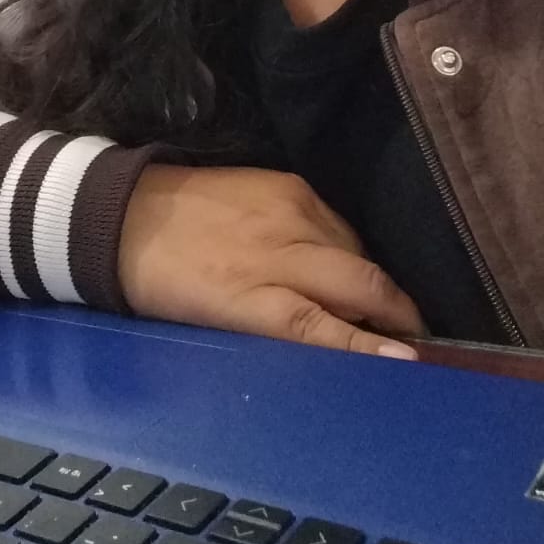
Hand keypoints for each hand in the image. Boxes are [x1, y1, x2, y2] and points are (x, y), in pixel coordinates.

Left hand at [119, 164, 426, 357]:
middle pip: (357, 283)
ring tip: (381, 307)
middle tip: (416, 338)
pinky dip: (349, 250)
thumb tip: (338, 350)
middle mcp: (272, 250)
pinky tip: (343, 265)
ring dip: (374, 283)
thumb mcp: (211, 327)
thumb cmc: (164, 285)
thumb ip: (273, 337)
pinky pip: (339, 222)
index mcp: (243, 297)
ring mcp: (284, 210)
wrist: (127, 212)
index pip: (318, 327)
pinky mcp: (288, 183)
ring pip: (357, 251)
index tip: (409, 360)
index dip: (367, 347)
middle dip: (397, 313)